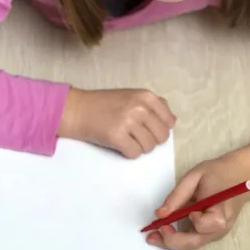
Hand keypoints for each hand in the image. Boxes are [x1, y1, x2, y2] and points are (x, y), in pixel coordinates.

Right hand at [58, 87, 174, 157]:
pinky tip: (119, 143)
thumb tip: (172, 121)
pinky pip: (135, 154)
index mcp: (146, 96)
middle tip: (135, 135)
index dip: (160, 129)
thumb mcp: (131, 96)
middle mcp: (139, 107)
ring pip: (149, 147)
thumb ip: (153, 105)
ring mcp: (128, 122)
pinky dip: (128, 152)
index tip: (147, 128)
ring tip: (125, 138)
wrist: (78, 110)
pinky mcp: (117, 137)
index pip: (169, 121)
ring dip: (139, 147)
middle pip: (161, 137)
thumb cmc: (104, 104)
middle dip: (150, 140)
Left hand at [146, 144, 249, 249]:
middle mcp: (220, 228)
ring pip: (192, 244)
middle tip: (151, 235)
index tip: (172, 214)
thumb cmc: (218, 173)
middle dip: (170, 241)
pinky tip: (165, 231)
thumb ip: (178, 195)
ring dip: (171, 242)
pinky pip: (194, 238)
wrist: (240, 176)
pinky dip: (178, 237)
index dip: (188, 220)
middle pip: (194, 243)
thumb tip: (160, 213)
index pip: (204, 224)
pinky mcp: (212, 232)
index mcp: (221, 212)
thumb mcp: (195, 176)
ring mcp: (217, 232)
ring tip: (152, 236)